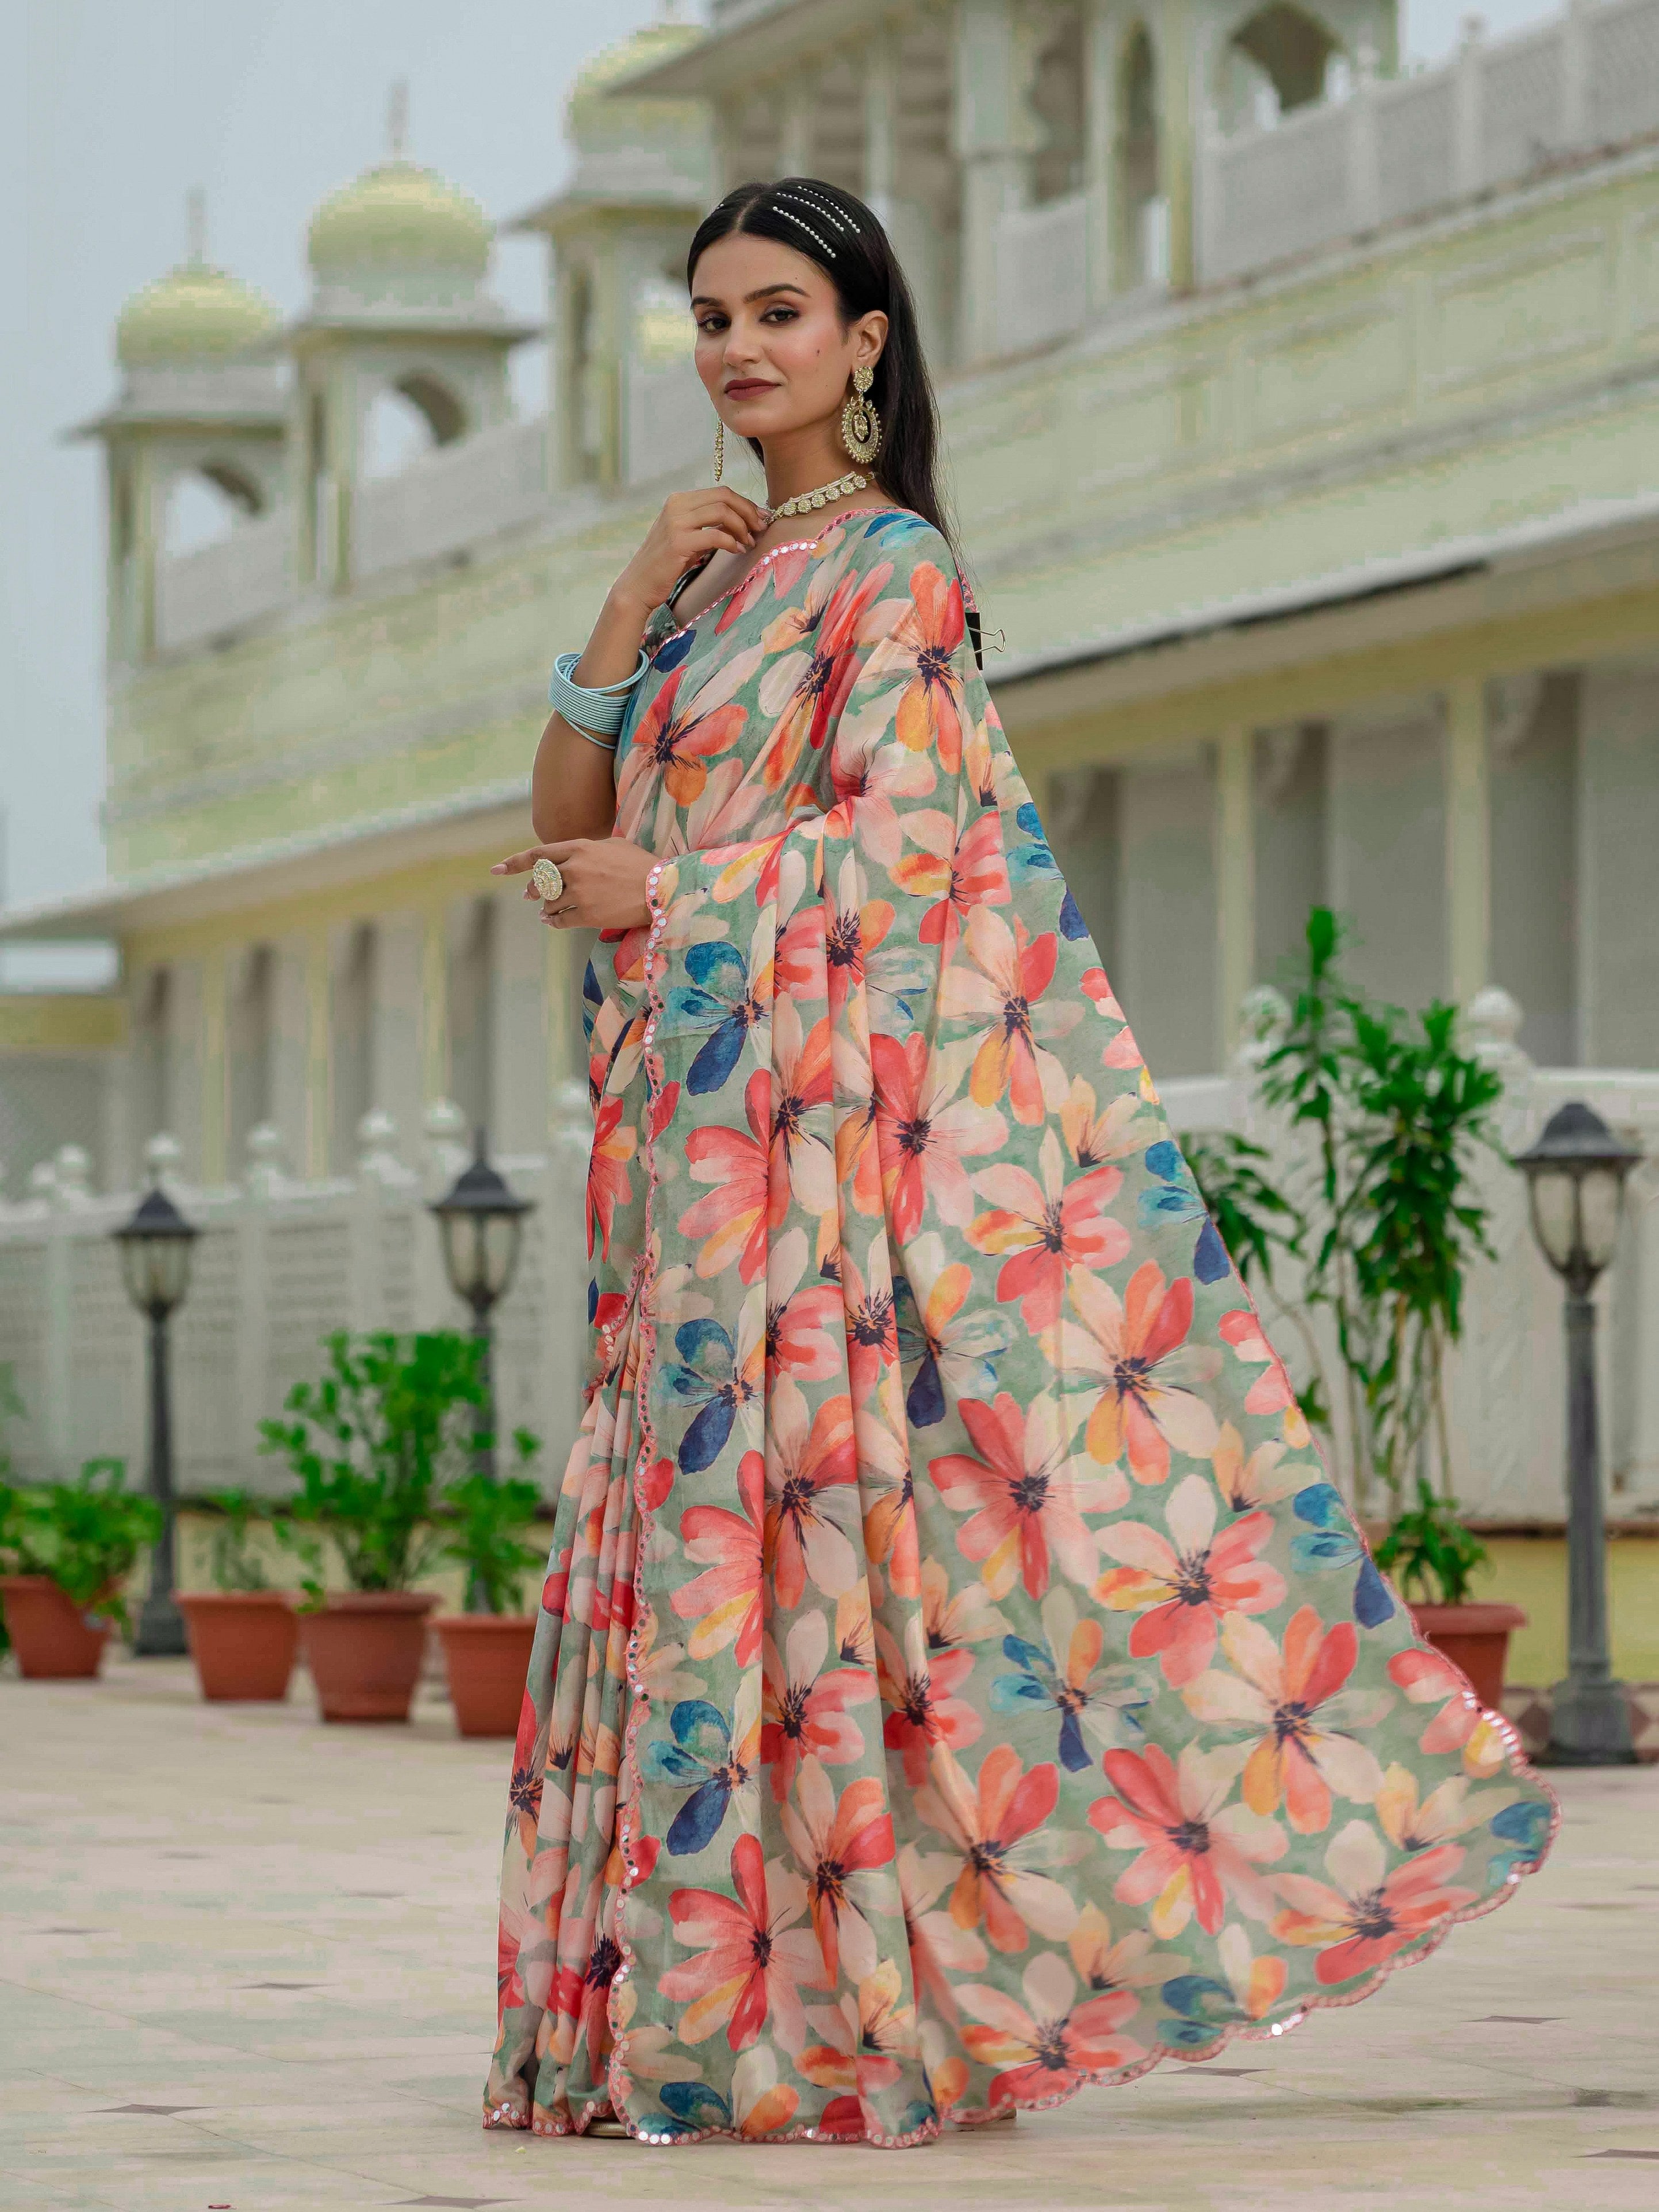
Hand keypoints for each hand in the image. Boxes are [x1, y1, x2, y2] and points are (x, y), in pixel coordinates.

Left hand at [491, 838, 656, 930]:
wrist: (662, 888)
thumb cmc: (641, 864)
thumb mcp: (613, 845)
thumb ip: (587, 849)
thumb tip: (571, 855)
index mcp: (579, 848)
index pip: (538, 855)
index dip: (514, 863)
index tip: (497, 870)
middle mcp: (575, 869)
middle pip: (541, 881)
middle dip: (532, 889)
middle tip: (529, 895)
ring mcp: (580, 893)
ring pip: (550, 902)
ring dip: (546, 907)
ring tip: (546, 910)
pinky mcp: (588, 915)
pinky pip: (560, 920)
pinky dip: (553, 922)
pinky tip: (551, 921)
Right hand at [610, 487, 770, 616]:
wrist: (639, 585)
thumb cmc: (667, 564)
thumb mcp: (688, 538)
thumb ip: (709, 526)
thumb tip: (743, 521)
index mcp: (679, 500)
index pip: (721, 492)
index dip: (745, 503)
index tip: (761, 517)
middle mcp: (676, 506)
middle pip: (724, 497)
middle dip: (749, 511)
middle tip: (762, 528)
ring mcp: (676, 522)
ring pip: (722, 512)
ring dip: (743, 527)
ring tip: (750, 542)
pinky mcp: (678, 542)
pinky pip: (716, 536)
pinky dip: (732, 543)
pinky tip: (738, 551)